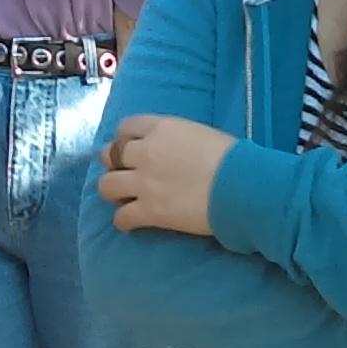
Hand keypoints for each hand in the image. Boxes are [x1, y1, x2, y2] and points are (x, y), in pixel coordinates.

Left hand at [98, 115, 234, 236]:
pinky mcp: (148, 211)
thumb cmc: (232, 158)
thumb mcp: (201, 134)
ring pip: (106, 186)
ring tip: (125, 198)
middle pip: (110, 155)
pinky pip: (121, 218)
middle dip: (114, 164)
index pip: (126, 126)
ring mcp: (143, 182)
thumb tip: (174, 149)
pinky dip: (124, 221)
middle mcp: (145, 152)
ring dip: (113, 191)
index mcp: (161, 128)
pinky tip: (132, 221)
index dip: (124, 138)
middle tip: (124, 173)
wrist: (240, 187)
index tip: (129, 147)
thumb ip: (178, 138)